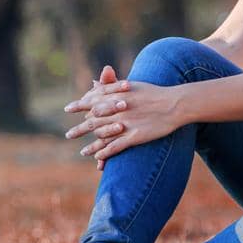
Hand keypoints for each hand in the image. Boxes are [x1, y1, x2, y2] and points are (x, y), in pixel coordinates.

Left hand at [65, 73, 188, 162]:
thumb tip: (95, 84)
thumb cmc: (153, 93)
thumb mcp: (130, 86)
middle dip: (79, 129)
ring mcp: (125, 124)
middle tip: (68, 134)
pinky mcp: (134, 136)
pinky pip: (115, 147)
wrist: (174, 103)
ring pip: (102, 136)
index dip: (78, 105)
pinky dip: (105, 153)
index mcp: (115, 95)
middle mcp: (117, 110)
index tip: (68, 109)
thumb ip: (111, 86)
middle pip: (92, 121)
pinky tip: (98, 158)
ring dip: (91, 146)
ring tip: (83, 152)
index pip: (91, 100)